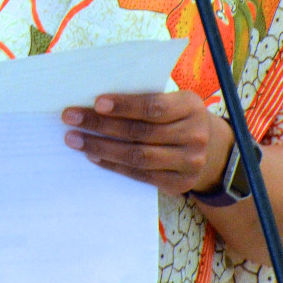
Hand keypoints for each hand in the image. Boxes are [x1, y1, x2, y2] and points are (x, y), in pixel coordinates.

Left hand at [62, 90, 231, 196]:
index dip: (124, 105)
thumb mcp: (173, 100)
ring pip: (138, 156)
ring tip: (74, 139)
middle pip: (140, 132)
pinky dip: (113, 164)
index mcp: (191, 107)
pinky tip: (93, 155)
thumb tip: (97, 101)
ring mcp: (188, 163)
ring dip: (101, 147)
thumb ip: (144, 98)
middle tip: (71, 118)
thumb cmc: (178, 117)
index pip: (154, 107)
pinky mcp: (177, 184)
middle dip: (101, 125)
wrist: (211, 150)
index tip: (96, 102)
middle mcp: (194, 136)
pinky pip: (139, 174)